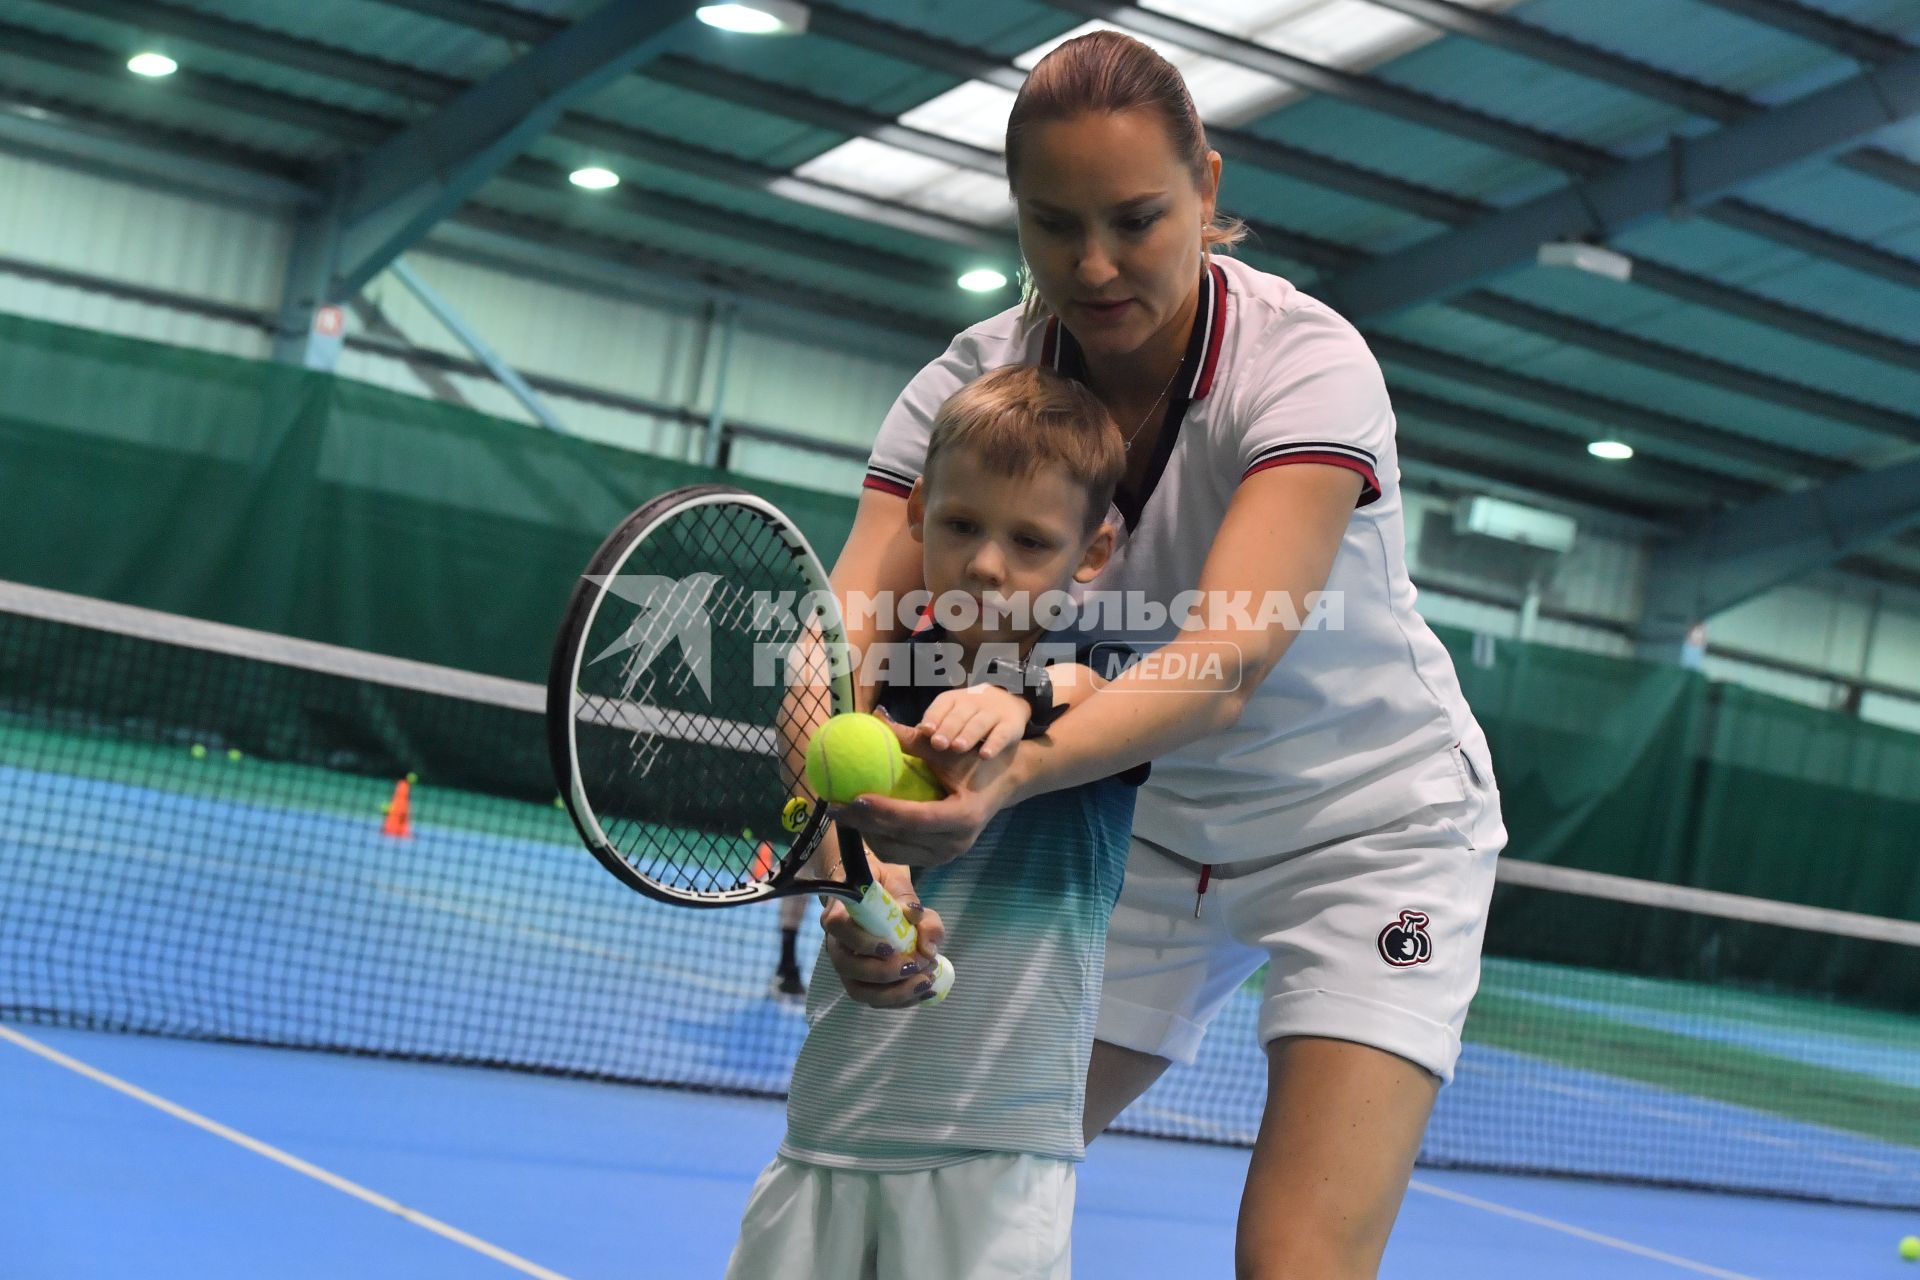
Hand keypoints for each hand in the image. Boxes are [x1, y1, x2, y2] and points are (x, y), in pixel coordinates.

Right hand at [820, 860, 946, 1008]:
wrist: (873, 894)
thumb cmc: (880, 885)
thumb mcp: (898, 882)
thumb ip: (913, 906)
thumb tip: (926, 945)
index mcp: (840, 912)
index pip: (837, 927)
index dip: (861, 941)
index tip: (890, 946)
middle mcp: (837, 943)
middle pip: (847, 967)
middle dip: (883, 973)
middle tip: (916, 965)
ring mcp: (846, 965)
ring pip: (858, 990)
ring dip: (894, 993)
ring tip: (926, 981)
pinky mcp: (860, 980)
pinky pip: (874, 998)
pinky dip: (901, 999)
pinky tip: (925, 989)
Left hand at [828, 713, 1022, 867]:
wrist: (1003, 782)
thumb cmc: (976, 760)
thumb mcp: (947, 749)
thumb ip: (912, 738)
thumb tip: (874, 717)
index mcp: (962, 816)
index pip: (916, 818)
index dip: (883, 810)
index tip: (854, 797)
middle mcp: (955, 842)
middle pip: (900, 838)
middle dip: (863, 823)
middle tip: (835, 806)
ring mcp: (946, 855)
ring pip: (895, 851)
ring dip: (866, 834)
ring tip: (844, 814)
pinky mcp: (937, 858)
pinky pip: (900, 854)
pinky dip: (878, 839)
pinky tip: (863, 822)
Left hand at [916, 684, 1028, 759]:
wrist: (1010, 702)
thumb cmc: (969, 716)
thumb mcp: (948, 716)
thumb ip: (929, 727)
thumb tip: (901, 736)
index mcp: (953, 700)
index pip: (942, 705)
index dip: (933, 717)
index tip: (924, 730)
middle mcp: (972, 703)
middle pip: (959, 715)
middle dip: (948, 728)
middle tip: (938, 743)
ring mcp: (993, 712)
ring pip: (979, 723)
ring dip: (968, 735)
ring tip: (957, 748)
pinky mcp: (1011, 724)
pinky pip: (1002, 734)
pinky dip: (994, 744)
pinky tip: (985, 756)